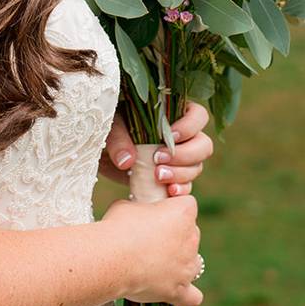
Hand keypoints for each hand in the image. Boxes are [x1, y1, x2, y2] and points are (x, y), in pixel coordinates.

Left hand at [99, 101, 213, 196]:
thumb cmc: (109, 128)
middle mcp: (183, 137)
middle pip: (203, 145)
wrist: (101, 152)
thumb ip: (119, 139)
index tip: (171, 136)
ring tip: (158, 176)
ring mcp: (179, 160)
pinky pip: (185, 186)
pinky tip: (169, 191)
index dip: (190, 126)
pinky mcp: (171, 178)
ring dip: (181, 174)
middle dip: (185, 155)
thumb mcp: (111, 126)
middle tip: (159, 159)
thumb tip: (127, 161)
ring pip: (196, 167)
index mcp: (174, 114)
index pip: (198, 116)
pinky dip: (180, 189)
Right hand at [102, 195, 203, 305]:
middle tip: (147, 239)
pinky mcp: (178, 290)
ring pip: (193, 263)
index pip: (187, 204)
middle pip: (191, 233)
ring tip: (156, 265)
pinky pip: (193, 297)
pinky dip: (186, 295)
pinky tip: (173, 291)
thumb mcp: (126, 207)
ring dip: (179, 263)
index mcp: (182, 212)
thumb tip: (137, 218)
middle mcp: (191, 239)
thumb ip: (140, 211)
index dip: (171, 208)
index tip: (155, 213)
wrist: (111, 258)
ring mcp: (187, 266)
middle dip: (173, 236)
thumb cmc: (117, 227)